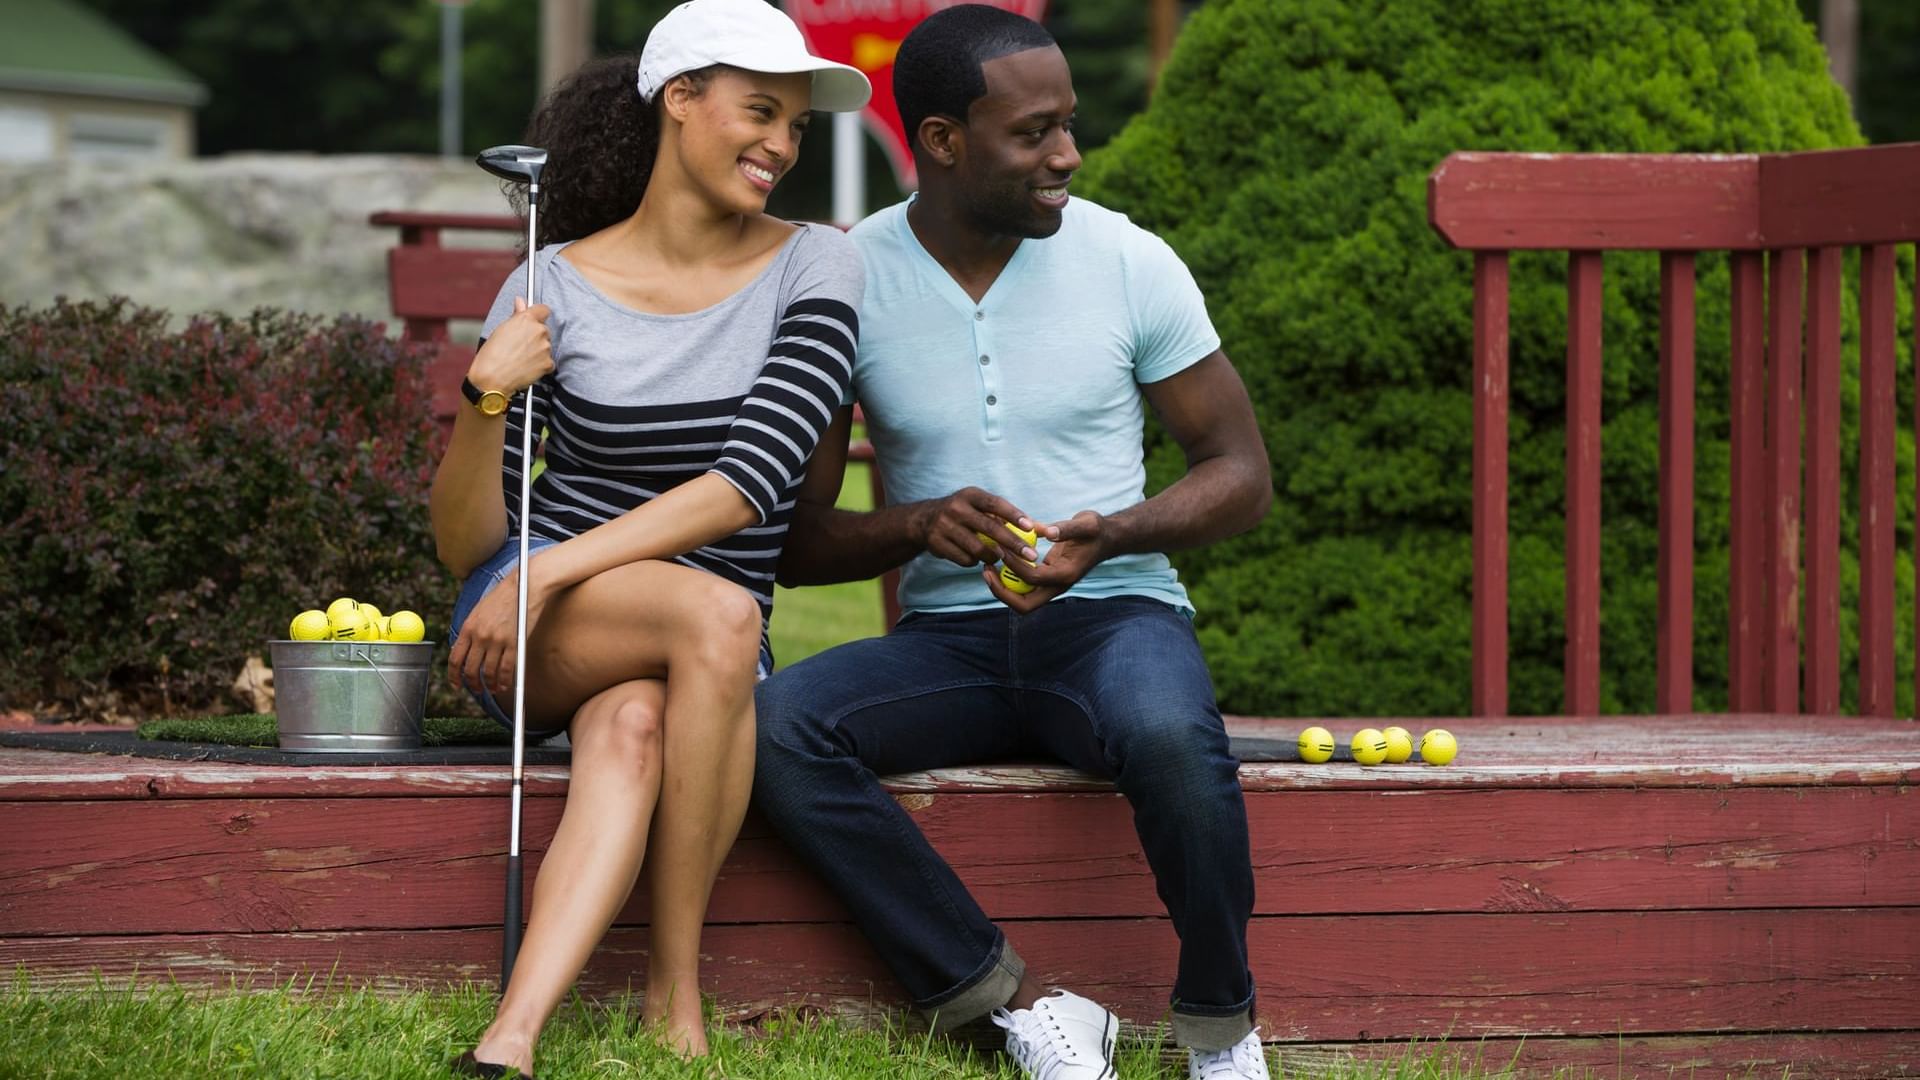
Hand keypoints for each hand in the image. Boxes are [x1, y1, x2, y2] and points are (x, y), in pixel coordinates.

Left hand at [448, 565, 549, 697]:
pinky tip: (506, 685)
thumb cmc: (504, 597)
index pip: (455, 658)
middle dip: (473, 684)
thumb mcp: (480, 611)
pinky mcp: (515, 643)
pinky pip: (507, 669)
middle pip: (470, 669)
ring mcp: (497, 641)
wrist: (526, 585)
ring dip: (491, 685)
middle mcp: (480, 636)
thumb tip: (467, 650)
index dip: (454, 676)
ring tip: (494, 689)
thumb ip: (472, 631)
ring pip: (489, 672)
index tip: (456, 684)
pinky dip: (505, 681)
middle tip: (477, 690)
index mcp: (468, 627)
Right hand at [466, 297, 553, 395]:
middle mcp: (538, 331)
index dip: (538, 315)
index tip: (533, 320)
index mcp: (526, 319)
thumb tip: (520, 301)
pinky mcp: (548, 363)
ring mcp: (545, 347)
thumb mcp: (501, 329)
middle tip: (520, 346)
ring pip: (546, 346)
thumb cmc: (491, 355)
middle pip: (544, 330)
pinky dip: (540, 366)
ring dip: (538, 351)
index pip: (543, 309)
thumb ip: (516, 315)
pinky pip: (548, 362)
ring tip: (521, 359)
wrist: (492, 378)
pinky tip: (526, 368)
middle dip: (535, 336)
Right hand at [910, 487, 1045, 568]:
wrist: (923, 521)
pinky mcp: (937, 544)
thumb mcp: (980, 506)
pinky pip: (965, 559)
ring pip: (978, 548)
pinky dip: (975, 561)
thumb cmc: (965, 513)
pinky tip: (976, 557)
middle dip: (1013, 544)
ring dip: (994, 556)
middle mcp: (956, 508)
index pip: (995, 504)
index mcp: (970, 495)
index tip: (1030, 527)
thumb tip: (1044, 529)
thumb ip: (1009, 516)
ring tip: (1000, 557)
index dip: (1013, 515)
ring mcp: (944, 527)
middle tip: (1031, 556)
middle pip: (989, 528)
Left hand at [982, 510, 1108, 613]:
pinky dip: (1008, 578)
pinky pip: (1022, 587)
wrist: (1106, 539)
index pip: (1033, 579)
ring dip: (1001, 588)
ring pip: (1020, 600)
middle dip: (1001, 592)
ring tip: (986, 567)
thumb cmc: (1096, 530)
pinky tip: (998, 559)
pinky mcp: (1045, 579)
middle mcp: (1057, 586)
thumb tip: (1046, 532)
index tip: (1002, 547)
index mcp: (1066, 575)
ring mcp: (1050, 586)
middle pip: (1024, 605)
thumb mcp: (1086, 524)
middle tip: (986, 571)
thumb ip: (1067, 528)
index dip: (1014, 565)